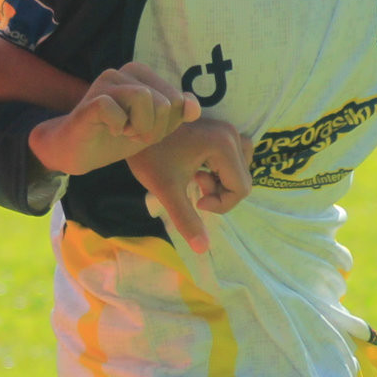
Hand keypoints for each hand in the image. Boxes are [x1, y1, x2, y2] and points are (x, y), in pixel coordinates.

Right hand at [27, 64, 198, 175]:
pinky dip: (119, 128)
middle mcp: (125, 71)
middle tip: (133, 134)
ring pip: (145, 99)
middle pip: (165, 101)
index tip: (145, 130)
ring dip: (139, 128)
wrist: (78, 152)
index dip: (167, 125)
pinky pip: (117, 111)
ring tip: (124, 132)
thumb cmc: (116, 137)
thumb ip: (176, 114)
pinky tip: (110, 131)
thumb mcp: (154, 127)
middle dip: (155, 129)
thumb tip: (194, 107)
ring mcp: (106, 82)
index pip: (177, 100)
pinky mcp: (92, 99)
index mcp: (143, 74)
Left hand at [129, 117, 253, 254]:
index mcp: (223, 145)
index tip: (196, 202)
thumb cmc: (149, 156)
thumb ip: (187, 219)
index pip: (241, 189)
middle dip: (220, 193)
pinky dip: (220, 171)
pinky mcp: (220, 130)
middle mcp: (231, 134)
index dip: (221, 204)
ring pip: (239, 169)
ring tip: (196, 178)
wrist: (134, 127)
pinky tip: (197, 169)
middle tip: (194, 187)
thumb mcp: (168, 191)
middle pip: (242, 179)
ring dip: (221, 182)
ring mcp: (227, 130)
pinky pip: (233, 158)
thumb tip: (203, 249)